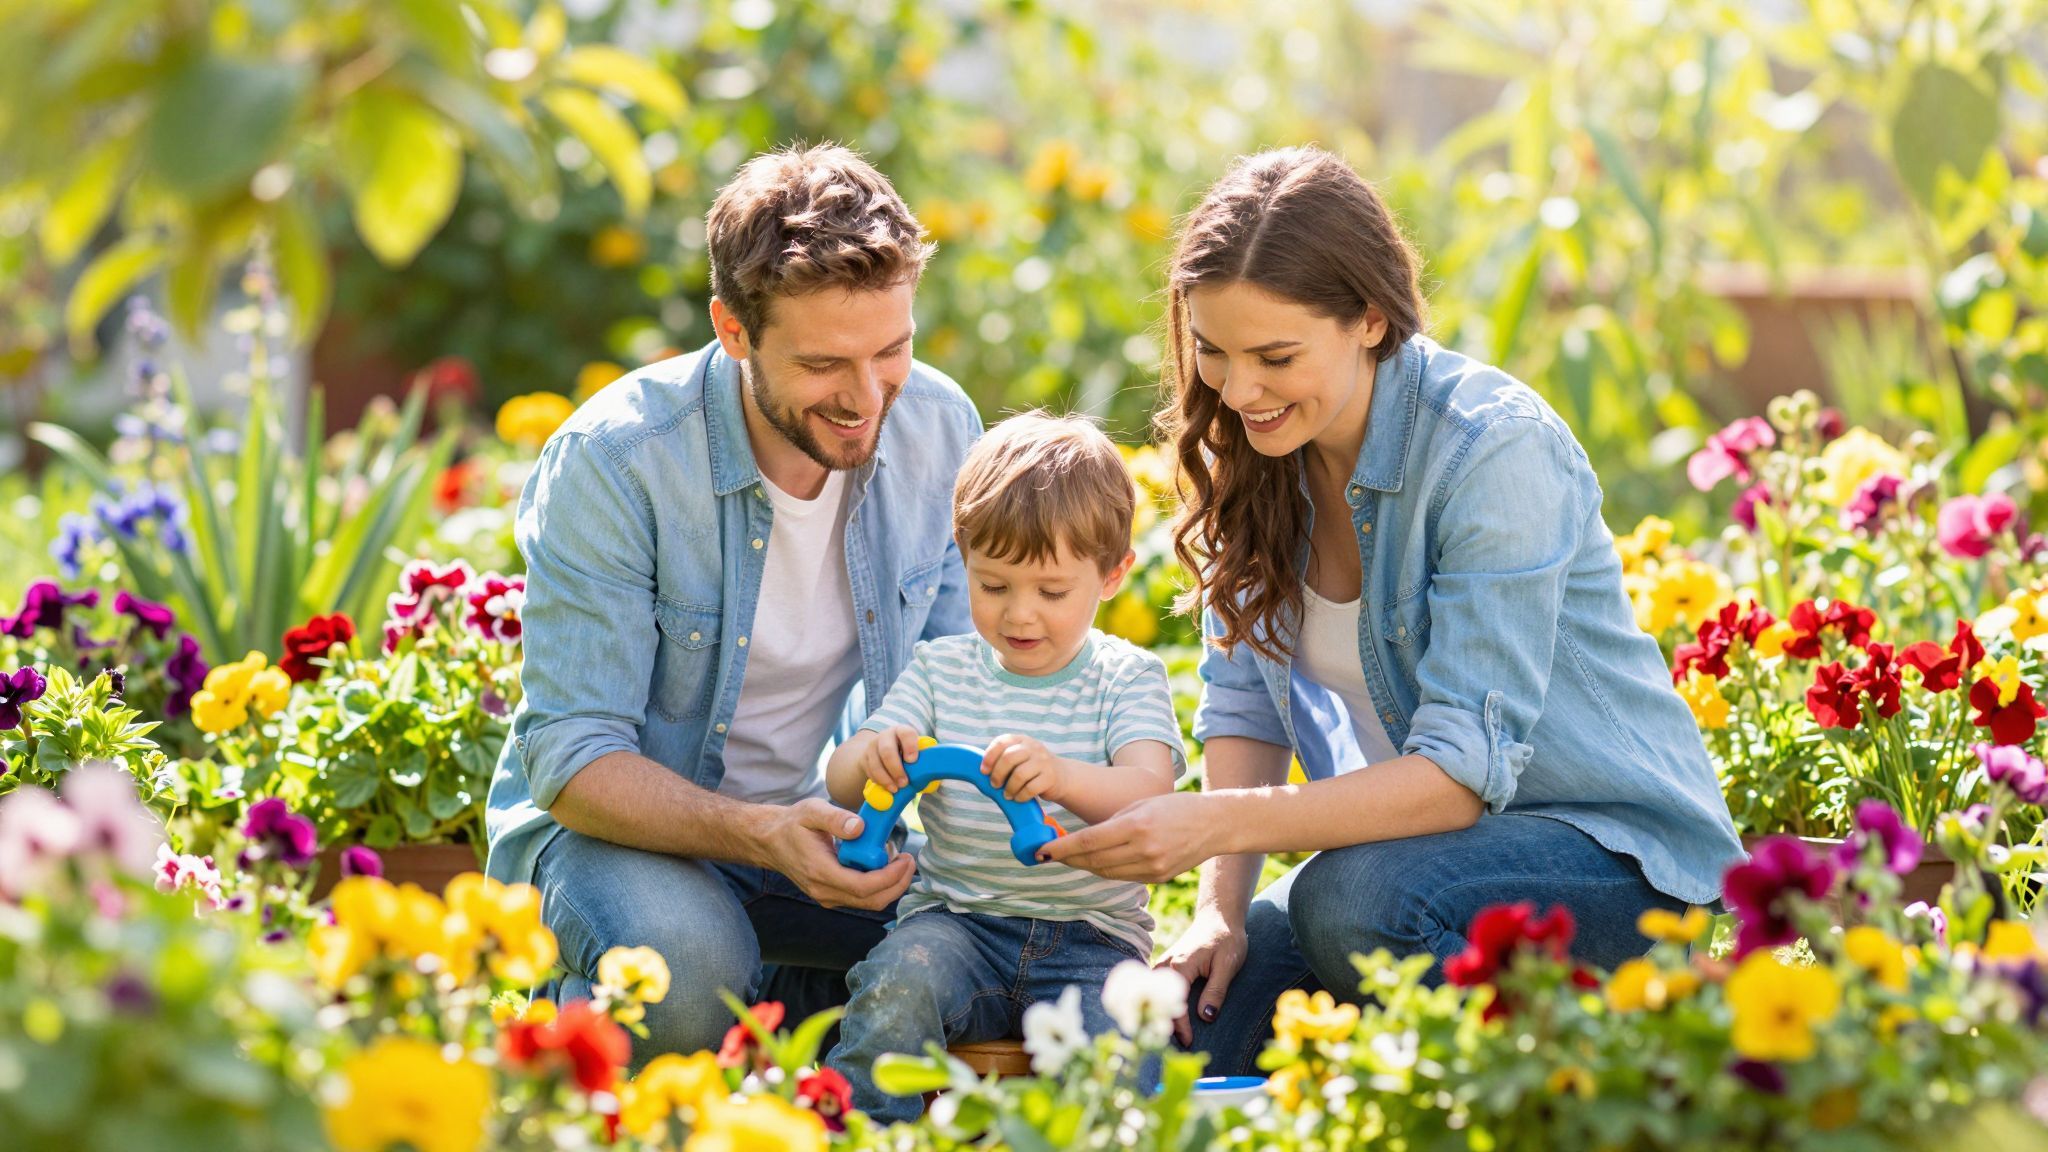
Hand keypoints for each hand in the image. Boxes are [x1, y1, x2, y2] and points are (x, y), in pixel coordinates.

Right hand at [767, 797, 915, 909]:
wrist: (770, 841)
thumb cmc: (792, 824)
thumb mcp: (811, 811)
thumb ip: (835, 818)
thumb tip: (860, 827)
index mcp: (820, 871)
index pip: (862, 886)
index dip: (889, 877)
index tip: (905, 859)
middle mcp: (824, 890)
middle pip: (870, 901)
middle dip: (897, 884)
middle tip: (910, 861)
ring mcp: (827, 896)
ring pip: (868, 903)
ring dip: (890, 887)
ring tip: (901, 862)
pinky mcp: (830, 895)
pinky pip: (861, 899)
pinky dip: (879, 887)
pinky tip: (884, 866)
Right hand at [860, 725, 924, 792]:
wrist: (885, 752)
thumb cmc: (907, 754)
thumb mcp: (916, 752)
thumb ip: (923, 759)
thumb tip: (929, 773)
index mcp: (902, 731)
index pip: (906, 734)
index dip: (910, 747)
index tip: (912, 761)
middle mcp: (886, 736)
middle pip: (887, 750)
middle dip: (896, 769)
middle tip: (904, 783)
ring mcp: (873, 746)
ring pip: (876, 763)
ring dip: (886, 779)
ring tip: (895, 789)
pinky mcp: (864, 758)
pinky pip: (870, 771)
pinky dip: (878, 781)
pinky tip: (887, 786)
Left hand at [982, 733, 1061, 802]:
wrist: (1061, 776)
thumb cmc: (1032, 769)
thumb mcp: (1020, 758)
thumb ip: (1003, 759)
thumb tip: (983, 771)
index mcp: (1022, 740)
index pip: (1001, 742)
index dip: (989, 757)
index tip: (984, 771)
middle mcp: (1033, 747)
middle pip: (1008, 758)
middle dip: (997, 775)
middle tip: (995, 785)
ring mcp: (1043, 761)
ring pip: (1019, 775)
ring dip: (1009, 788)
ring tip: (1008, 794)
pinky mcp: (1050, 777)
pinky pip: (1030, 788)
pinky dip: (1020, 796)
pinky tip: (1018, 798)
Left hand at [1036, 790, 1219, 880]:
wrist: (1214, 824)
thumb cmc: (1175, 806)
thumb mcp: (1140, 805)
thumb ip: (1113, 823)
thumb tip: (1084, 839)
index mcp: (1137, 826)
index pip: (1088, 841)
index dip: (1062, 848)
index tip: (1042, 851)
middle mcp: (1144, 850)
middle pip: (1093, 860)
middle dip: (1068, 859)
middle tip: (1048, 855)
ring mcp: (1152, 867)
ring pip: (1106, 872)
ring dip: (1084, 866)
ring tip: (1068, 858)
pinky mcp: (1158, 878)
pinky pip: (1122, 876)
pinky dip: (1105, 870)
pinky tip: (1094, 862)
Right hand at [1156, 906, 1248, 1045]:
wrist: (1219, 916)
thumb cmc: (1226, 939)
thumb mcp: (1227, 965)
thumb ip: (1216, 991)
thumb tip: (1206, 1018)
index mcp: (1181, 965)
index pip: (1175, 1002)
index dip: (1180, 1025)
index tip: (1189, 1042)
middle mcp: (1166, 964)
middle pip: (1157, 1000)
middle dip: (1163, 1023)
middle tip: (1174, 1047)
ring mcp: (1163, 964)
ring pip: (1153, 994)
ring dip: (1159, 1013)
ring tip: (1168, 1035)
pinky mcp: (1166, 965)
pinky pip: (1155, 988)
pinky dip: (1158, 1002)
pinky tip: (1166, 1016)